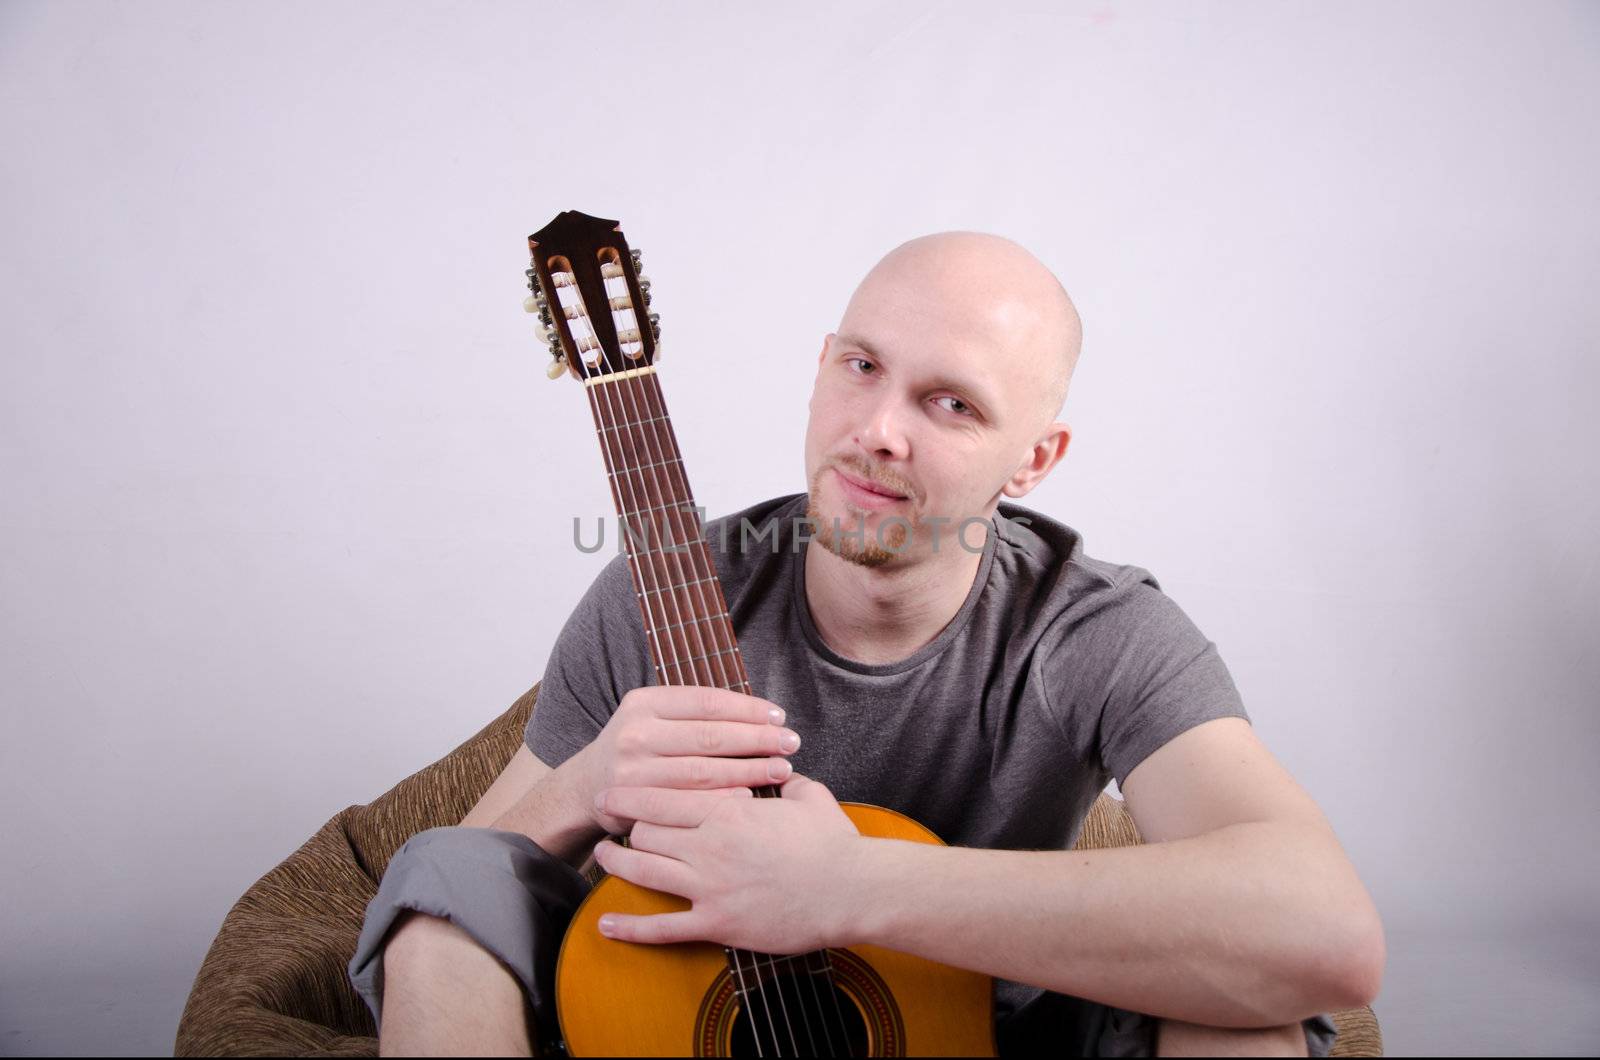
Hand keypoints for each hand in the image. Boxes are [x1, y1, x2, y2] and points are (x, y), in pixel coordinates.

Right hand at [571, 686, 800, 834]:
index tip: (779, 716)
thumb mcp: (655, 718)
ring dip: (748, 770)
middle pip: (709, 736)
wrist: (588, 788)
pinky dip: (724, 800)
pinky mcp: (635, 804)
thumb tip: (760, 712)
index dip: (747, 709)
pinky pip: (690, 803)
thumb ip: (694, 713)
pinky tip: (752, 796)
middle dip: (756, 739)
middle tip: (790, 742)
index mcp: (644, 702)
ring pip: (702, 771)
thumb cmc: (640, 749)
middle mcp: (635, 733)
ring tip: (782, 768)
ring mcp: (632, 770)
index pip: (706, 702)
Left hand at [590, 773, 864, 953]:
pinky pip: (663, 928)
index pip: (663, 797)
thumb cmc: (833, 841)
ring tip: (601, 856)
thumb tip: (778, 768)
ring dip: (616, 863)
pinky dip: (630, 928)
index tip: (613, 790)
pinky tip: (606, 924)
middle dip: (624, 825)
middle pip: (646, 831)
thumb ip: (784, 779)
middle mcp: (710, 847)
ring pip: (645, 871)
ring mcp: (711, 888)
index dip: (632, 794)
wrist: (853, 889)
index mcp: (728, 811)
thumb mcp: (808, 795)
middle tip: (608, 821)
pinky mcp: (718, 924)